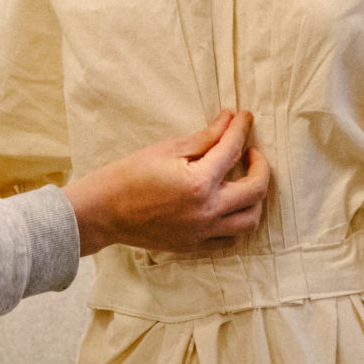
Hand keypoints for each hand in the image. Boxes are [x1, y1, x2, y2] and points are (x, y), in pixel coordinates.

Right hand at [65, 111, 270, 255]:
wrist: (102, 212)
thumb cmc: (128, 175)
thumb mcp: (166, 149)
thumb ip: (204, 137)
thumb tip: (229, 120)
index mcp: (199, 183)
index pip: (232, 150)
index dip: (242, 128)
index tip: (245, 117)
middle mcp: (207, 211)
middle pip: (256, 189)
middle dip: (260, 165)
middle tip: (251, 152)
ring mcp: (202, 232)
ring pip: (250, 220)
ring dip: (255, 198)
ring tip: (245, 181)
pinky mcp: (194, 246)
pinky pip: (231, 240)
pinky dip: (237, 222)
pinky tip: (230, 207)